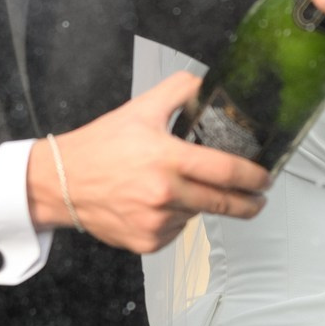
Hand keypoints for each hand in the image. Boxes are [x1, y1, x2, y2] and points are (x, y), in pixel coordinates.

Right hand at [32, 71, 272, 252]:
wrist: (59, 183)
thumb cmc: (99, 147)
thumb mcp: (140, 109)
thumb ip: (178, 91)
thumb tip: (208, 83)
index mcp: (167, 158)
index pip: (227, 171)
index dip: (254, 177)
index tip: (266, 178)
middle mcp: (165, 194)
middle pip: (224, 203)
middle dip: (248, 203)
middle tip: (257, 198)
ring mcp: (156, 222)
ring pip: (198, 214)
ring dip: (201, 204)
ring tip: (180, 188)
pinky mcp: (147, 242)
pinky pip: (177, 231)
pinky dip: (176, 219)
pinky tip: (158, 204)